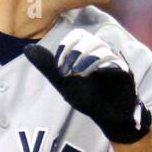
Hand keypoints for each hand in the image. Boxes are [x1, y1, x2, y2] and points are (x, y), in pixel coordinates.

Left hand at [24, 29, 151, 143]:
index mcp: (87, 51)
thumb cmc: (87, 97)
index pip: (77, 35)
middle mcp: (101, 51)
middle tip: (66, 73)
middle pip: (89, 40)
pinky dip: (101, 67)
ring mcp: (114, 60)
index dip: (66, 47)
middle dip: (74, 54)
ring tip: (76, 76)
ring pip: (101, 49)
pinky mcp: (124, 71)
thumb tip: (27, 48)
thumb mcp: (62, 82)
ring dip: (86, 60)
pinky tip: (93, 77)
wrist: (106, 116)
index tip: (59, 67)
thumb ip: (47, 66)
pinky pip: (114, 62)